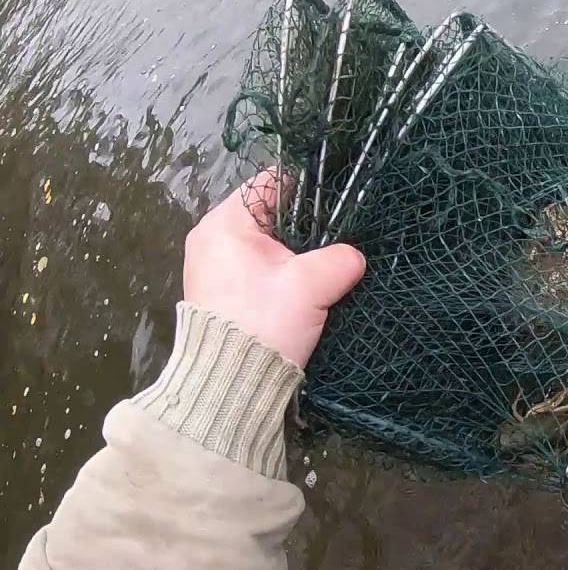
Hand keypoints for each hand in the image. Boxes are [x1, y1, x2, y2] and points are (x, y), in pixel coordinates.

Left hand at [183, 172, 365, 366]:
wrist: (231, 385)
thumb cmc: (264, 323)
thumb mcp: (312, 286)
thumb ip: (341, 259)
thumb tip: (354, 257)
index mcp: (223, 225)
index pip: (270, 184)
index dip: (308, 190)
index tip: (339, 207)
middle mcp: (212, 240)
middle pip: (271, 216)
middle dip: (306, 229)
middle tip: (338, 244)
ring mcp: (214, 268)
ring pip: (269, 247)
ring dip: (297, 257)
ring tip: (326, 270)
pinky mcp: (223, 294)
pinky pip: (261, 270)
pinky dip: (284, 276)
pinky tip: (307, 291)